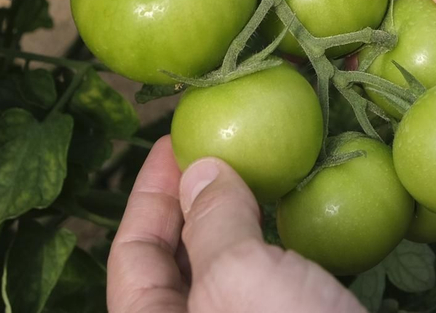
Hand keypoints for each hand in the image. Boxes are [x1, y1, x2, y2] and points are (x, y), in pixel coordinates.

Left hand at [106, 137, 362, 312]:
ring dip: (244, 225)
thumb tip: (201, 170)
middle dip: (194, 205)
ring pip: (229, 280)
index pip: (130, 258)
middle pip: (175, 268)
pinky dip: (282, 254)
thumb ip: (210, 220)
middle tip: (223, 150)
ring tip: (265, 176)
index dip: (148, 194)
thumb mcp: (237, 275)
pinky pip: (273, 293)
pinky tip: (305, 223)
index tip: (175, 141)